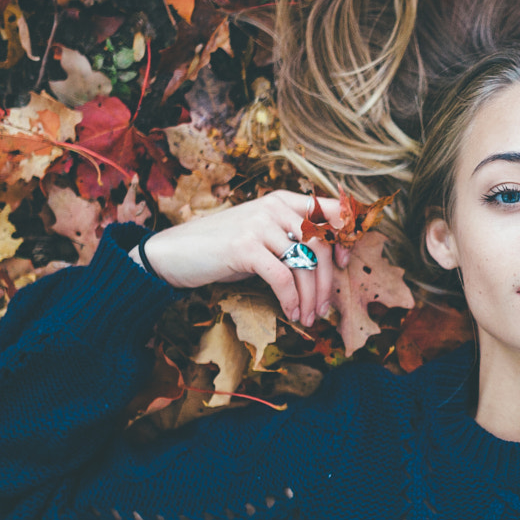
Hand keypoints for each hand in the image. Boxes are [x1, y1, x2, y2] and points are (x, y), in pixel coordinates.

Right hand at [138, 191, 351, 326]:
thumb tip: (326, 266)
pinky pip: (282, 278)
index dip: (344, 235)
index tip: (343, 264)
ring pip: (303, 264)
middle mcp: (273, 207)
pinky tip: (290, 313)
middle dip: (325, 283)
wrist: (175, 252)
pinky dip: (290, 300)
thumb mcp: (261, 236)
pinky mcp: (244, 246)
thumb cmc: (222, 249)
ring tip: (307, 318)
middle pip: (319, 245)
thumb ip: (289, 241)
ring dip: (309, 297)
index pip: (328, 209)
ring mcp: (259, 225)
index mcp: (282, 201)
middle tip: (323, 309)